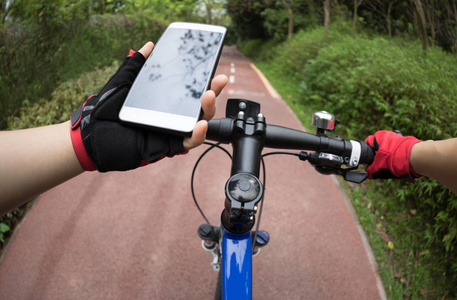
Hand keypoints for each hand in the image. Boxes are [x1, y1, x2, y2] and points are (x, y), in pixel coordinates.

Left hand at [70, 42, 226, 171]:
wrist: (92, 134)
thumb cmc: (106, 110)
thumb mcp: (122, 83)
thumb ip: (136, 65)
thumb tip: (148, 46)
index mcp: (165, 101)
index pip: (189, 90)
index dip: (203, 80)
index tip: (212, 69)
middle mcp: (171, 116)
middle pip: (199, 106)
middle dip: (212, 92)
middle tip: (217, 80)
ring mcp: (171, 131)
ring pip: (198, 123)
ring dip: (208, 110)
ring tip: (208, 96)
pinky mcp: (167, 146)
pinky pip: (187, 143)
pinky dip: (197, 135)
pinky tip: (200, 124)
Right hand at [365, 130, 421, 181]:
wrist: (412, 159)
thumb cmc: (392, 160)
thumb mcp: (377, 167)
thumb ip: (370, 170)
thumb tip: (368, 173)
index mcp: (378, 136)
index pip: (368, 143)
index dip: (368, 152)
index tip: (370, 159)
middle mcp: (388, 134)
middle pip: (380, 145)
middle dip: (380, 154)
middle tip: (381, 163)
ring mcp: (398, 137)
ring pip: (390, 147)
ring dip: (389, 154)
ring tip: (391, 163)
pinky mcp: (407, 141)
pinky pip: (398, 148)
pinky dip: (398, 154)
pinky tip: (398, 162)